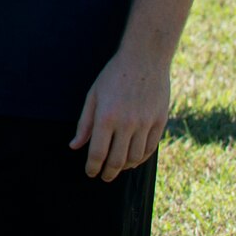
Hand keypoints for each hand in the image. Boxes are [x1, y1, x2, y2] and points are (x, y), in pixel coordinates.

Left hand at [70, 50, 170, 181]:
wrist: (145, 59)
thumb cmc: (114, 75)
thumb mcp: (93, 96)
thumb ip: (84, 123)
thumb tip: (75, 146)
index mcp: (106, 117)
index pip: (98, 153)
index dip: (92, 167)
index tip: (90, 173)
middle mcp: (127, 123)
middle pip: (117, 160)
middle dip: (108, 173)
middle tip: (103, 177)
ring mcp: (145, 124)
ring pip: (135, 158)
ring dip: (125, 167)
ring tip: (117, 168)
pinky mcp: (160, 122)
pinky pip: (150, 148)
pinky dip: (141, 158)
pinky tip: (134, 159)